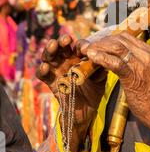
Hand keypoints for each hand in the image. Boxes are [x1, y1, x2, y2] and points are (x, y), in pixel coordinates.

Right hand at [37, 35, 106, 149]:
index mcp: (78, 59)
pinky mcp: (52, 83)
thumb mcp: (100, 78)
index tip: (84, 48)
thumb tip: (106, 57)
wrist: (86, 112)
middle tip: (66, 39)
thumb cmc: (93, 91)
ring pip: (49, 57)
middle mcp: (66, 62)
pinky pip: (43, 75)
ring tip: (53, 46)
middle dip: (62, 42)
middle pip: (60, 48)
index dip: (79, 45)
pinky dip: (42, 70)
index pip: (76, 47)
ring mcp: (57, 72)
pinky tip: (45, 67)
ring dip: (50, 50)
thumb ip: (102, 68)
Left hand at [83, 32, 149, 145]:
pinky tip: (92, 58)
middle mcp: (147, 54)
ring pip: (116, 47)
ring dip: (98, 48)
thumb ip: (135, 63)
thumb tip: (116, 59)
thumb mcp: (146, 74)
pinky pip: (116, 63)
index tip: (96, 44)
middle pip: (119, 39)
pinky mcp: (135, 76)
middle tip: (87, 48)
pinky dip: (102, 58)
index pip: (125, 37)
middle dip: (100, 42)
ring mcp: (142, 64)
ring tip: (86, 52)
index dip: (107, 38)